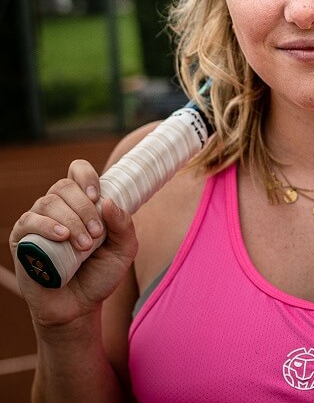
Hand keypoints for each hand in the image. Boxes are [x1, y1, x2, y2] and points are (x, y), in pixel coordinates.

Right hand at [10, 160, 137, 328]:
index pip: (77, 170)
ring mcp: (38, 221)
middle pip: (64, 185)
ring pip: (48, 202)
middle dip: (83, 207)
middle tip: (96, 234)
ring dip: (70, 220)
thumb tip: (109, 201)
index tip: (96, 195)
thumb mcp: (124, 250)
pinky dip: (46, 225)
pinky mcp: (23, 239)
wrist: (78, 308)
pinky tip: (62, 237)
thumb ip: (124, 225)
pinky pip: (29, 220)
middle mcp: (58, 207)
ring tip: (84, 245)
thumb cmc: (100, 275)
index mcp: (81, 202)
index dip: (86, 176)